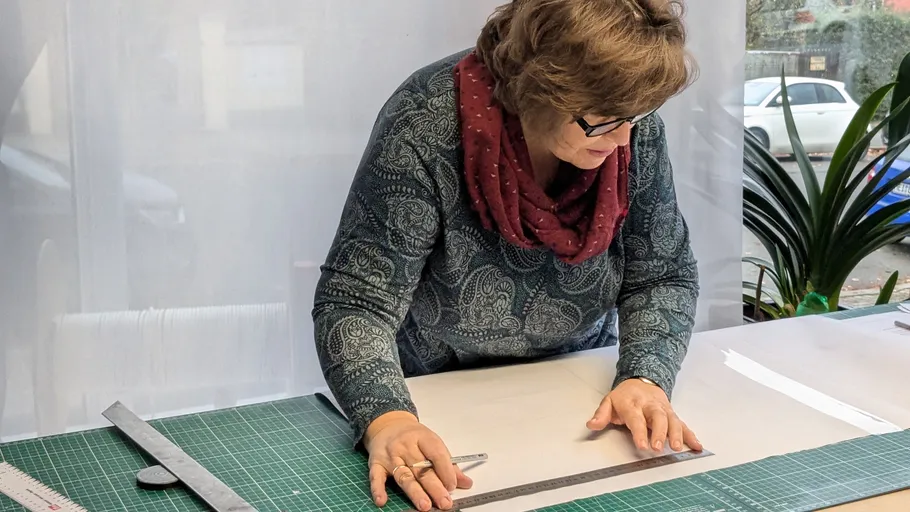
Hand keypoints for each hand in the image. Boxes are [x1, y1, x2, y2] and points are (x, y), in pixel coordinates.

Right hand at [364, 411, 472, 510]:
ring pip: (403, 476)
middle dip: (434, 487)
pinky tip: (382, 501)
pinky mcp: (376, 463)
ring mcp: (390, 455)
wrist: (388, 424)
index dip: (445, 470)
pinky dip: (378, 489)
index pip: (436, 453)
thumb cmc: (413, 437)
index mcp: (422, 437)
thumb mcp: (432, 443)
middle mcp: (405, 446)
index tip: (452, 486)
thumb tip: (467, 483)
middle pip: (421, 469)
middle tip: (444, 502)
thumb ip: (448, 465)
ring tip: (425, 505)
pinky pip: (376, 477)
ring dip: (415, 492)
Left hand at [586, 378, 702, 452]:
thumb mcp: (609, 401)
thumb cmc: (625, 396)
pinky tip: (696, 445)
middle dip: (659, 432)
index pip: (636, 418)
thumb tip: (591, 425)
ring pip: (672, 420)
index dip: (639, 432)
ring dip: (676, 434)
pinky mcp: (672, 414)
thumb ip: (601, 414)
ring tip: (677, 447)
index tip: (641, 445)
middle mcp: (650, 406)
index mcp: (633, 403)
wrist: (642, 380)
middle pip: (657, 417)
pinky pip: (683, 424)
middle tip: (659, 446)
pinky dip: (690, 435)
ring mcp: (663, 409)